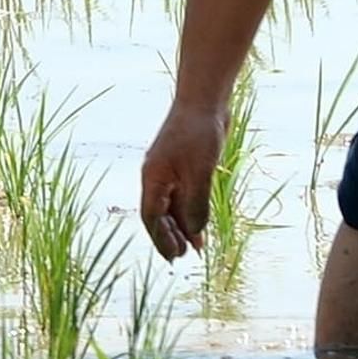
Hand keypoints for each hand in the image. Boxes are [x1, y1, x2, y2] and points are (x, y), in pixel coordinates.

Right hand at [140, 101, 226, 259]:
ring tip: (196, 249)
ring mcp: (170, 172)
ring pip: (173, 207)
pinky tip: (202, 226)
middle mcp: (157, 177)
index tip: (174, 258)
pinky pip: (184, 196)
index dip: (161, 239)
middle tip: (184, 257)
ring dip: (183, 228)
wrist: (205, 100)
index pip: (152, 217)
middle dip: (170, 237)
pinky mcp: (185, 167)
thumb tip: (195, 233)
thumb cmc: (199, 133)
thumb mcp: (200, 172)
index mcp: (153, 178)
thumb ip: (196, 204)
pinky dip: (191, 212)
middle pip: (159, 215)